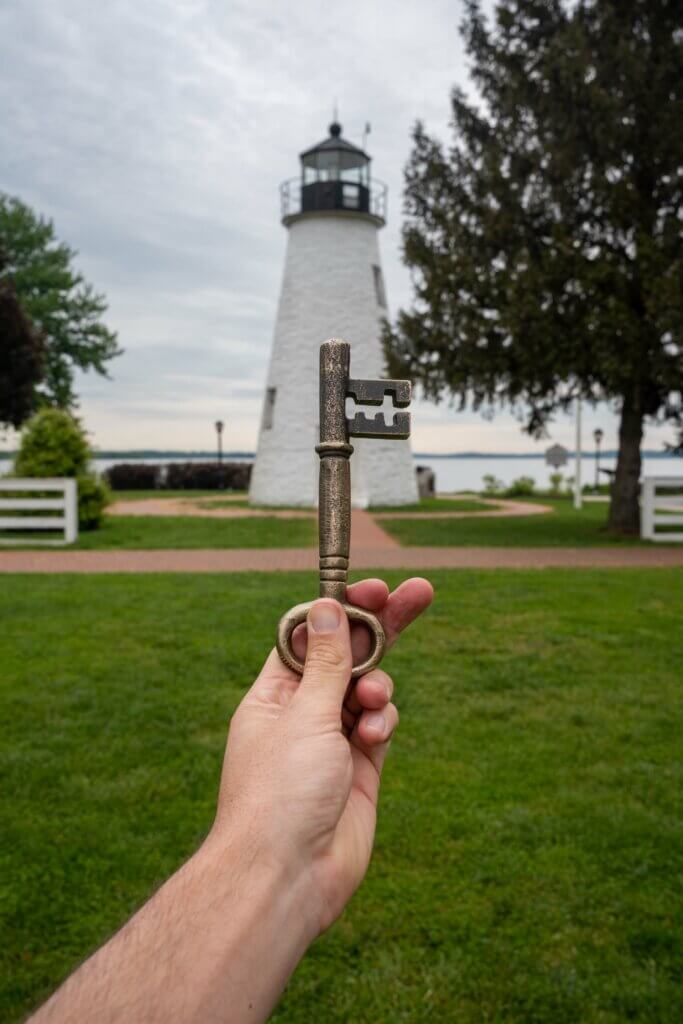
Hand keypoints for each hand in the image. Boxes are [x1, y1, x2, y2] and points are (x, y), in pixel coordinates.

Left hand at [211, 577, 432, 936]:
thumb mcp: (304, 715)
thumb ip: (328, 663)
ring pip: (368, 691)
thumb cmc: (279, 793)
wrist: (287, 877)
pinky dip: (383, 723)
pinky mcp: (361, 769)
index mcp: (274, 695)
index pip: (310, 636)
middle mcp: (303, 714)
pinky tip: (374, 736)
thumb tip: (328, 607)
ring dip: (377, 687)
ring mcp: (333, 741)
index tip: (372, 587)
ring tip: (371, 704)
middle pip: (347, 657)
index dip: (341, 609)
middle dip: (381, 627)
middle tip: (418, 591)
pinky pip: (380, 727)